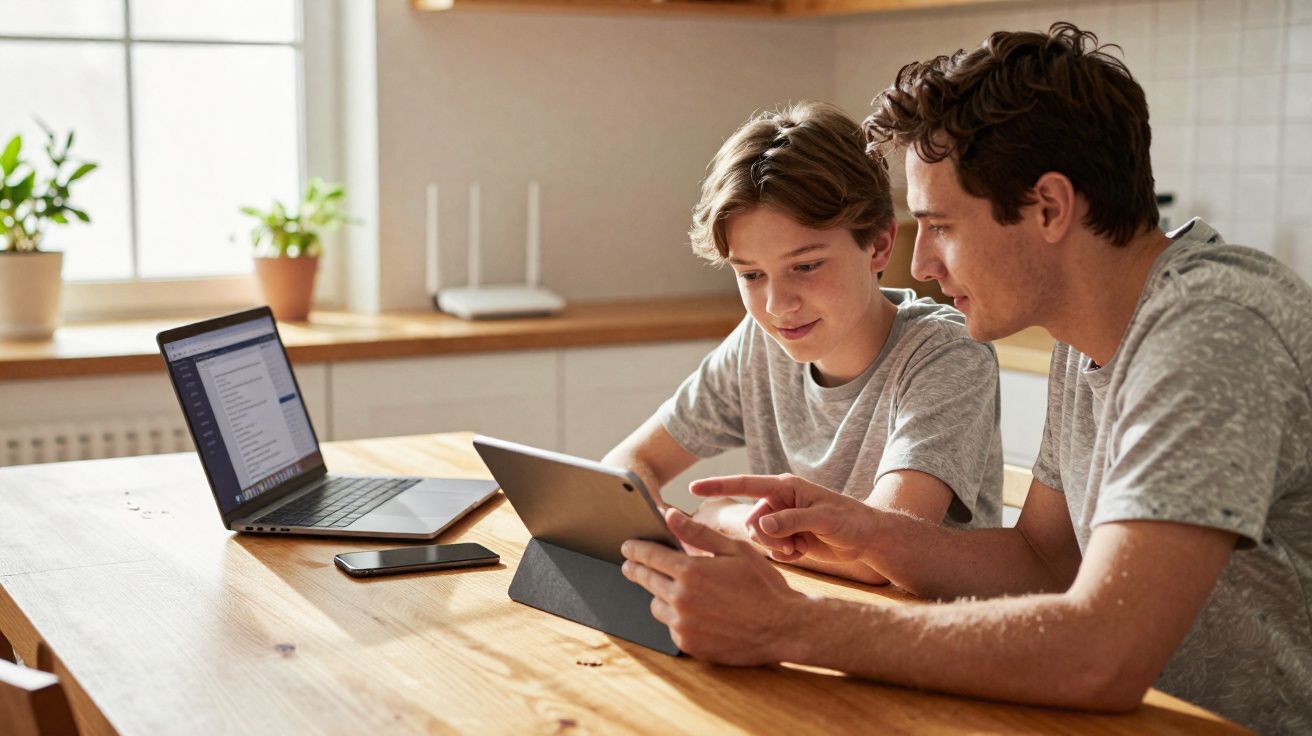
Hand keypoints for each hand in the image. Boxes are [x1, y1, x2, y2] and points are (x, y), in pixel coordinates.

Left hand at [621, 507, 807, 664]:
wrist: (783, 627)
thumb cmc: (762, 585)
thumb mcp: (734, 550)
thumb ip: (697, 532)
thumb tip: (669, 514)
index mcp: (690, 572)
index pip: (649, 555)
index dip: (635, 548)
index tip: (627, 546)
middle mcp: (681, 599)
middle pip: (645, 580)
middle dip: (636, 569)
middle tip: (631, 565)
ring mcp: (683, 625)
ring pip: (656, 605)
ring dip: (659, 595)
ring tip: (671, 589)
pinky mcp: (689, 644)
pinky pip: (671, 626)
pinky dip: (677, 617)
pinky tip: (693, 612)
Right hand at [690, 474, 878, 565]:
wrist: (867, 539)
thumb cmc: (851, 521)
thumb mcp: (823, 519)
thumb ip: (792, 520)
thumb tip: (761, 525)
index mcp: (785, 487)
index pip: (745, 484)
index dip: (717, 485)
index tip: (693, 488)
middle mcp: (780, 502)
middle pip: (751, 520)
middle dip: (765, 537)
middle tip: (790, 546)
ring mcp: (782, 520)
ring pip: (758, 537)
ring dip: (775, 548)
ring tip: (798, 549)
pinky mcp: (787, 538)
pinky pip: (770, 549)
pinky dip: (783, 555)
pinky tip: (801, 553)